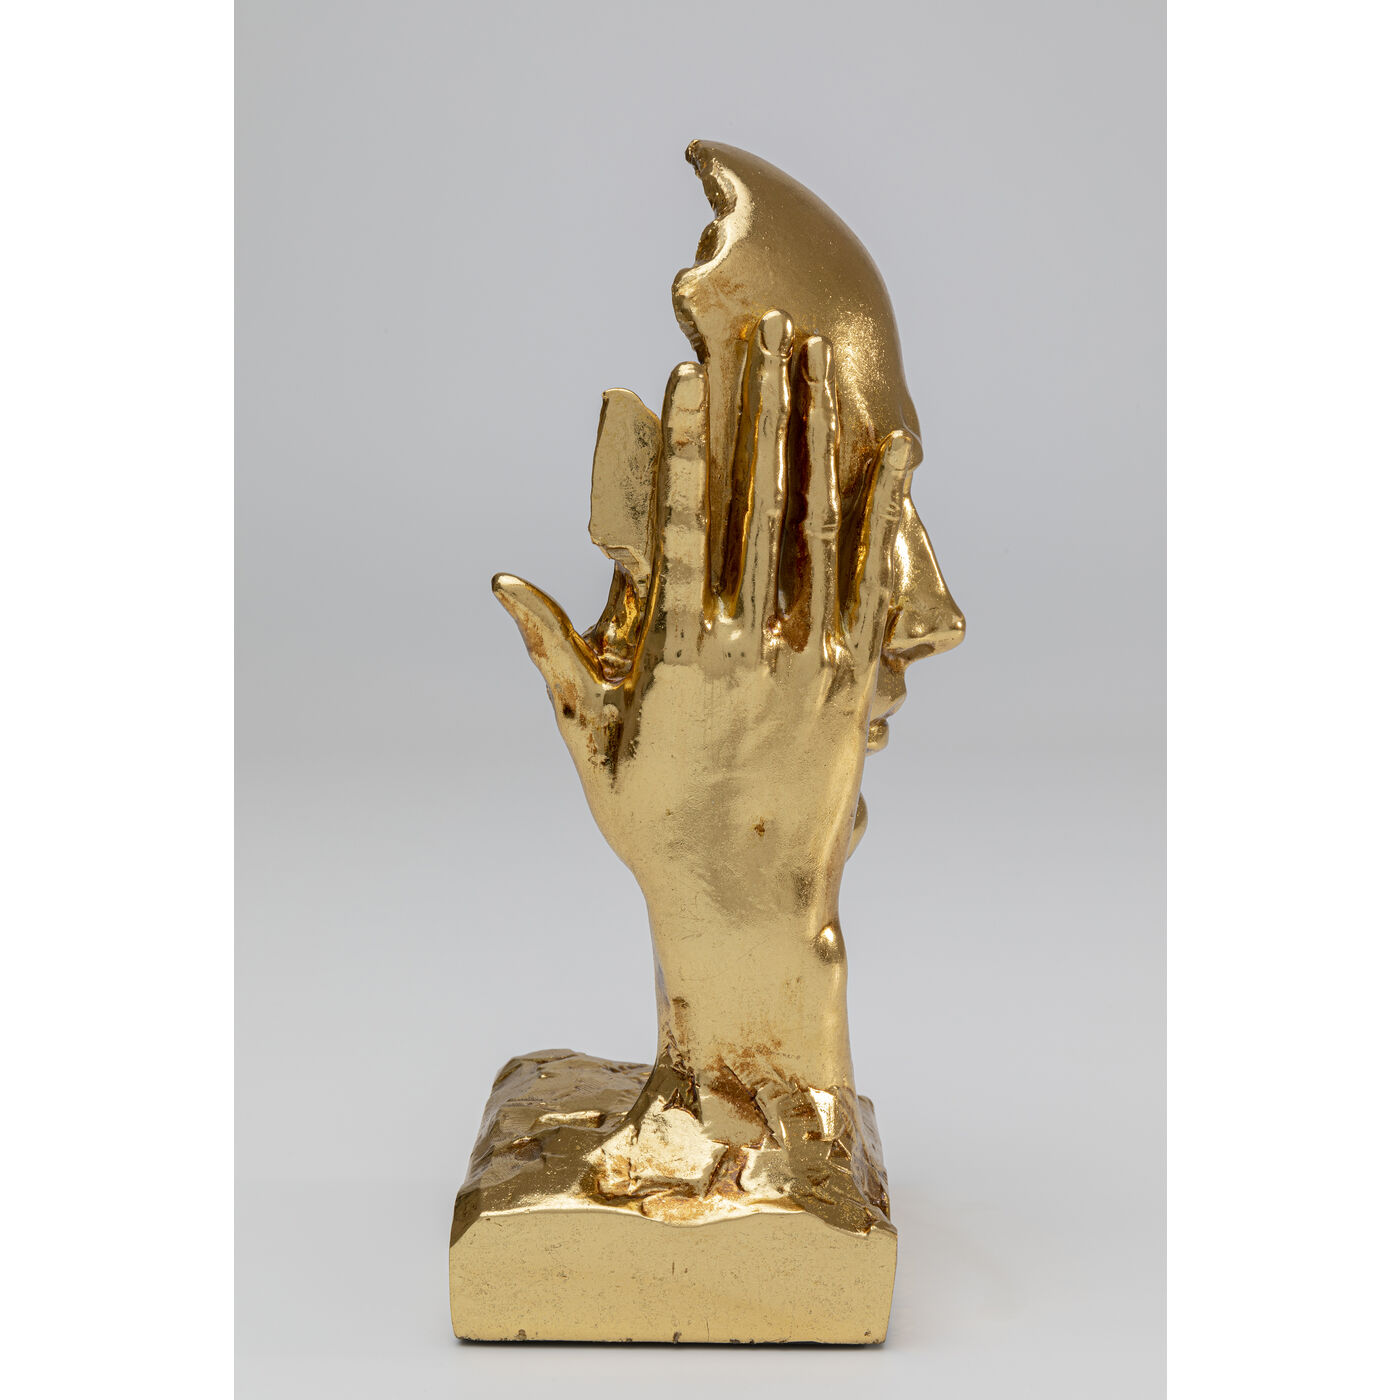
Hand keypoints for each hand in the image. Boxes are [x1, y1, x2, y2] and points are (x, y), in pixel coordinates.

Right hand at [493, 310, 914, 924]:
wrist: (748, 899)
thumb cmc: (655, 826)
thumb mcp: (590, 744)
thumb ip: (556, 657)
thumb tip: (507, 584)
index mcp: (676, 657)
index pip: (682, 529)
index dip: (685, 448)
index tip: (689, 379)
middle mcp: (748, 647)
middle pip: (757, 507)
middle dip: (762, 411)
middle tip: (766, 331)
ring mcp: (809, 662)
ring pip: (819, 531)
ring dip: (819, 441)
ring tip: (818, 366)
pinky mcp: (852, 681)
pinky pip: (872, 583)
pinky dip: (881, 516)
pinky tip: (892, 455)